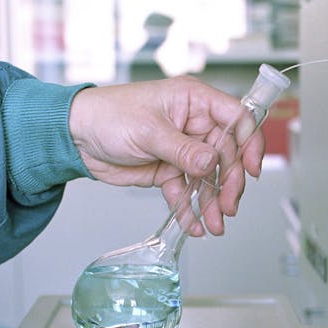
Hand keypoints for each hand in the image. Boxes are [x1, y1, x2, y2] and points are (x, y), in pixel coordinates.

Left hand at [68, 77, 264, 235]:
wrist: (76, 137)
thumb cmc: (107, 115)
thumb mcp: (148, 131)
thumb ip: (184, 150)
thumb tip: (212, 163)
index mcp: (193, 102)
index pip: (237, 118)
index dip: (249, 143)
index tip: (251, 169)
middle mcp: (193, 125)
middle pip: (227, 156)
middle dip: (230, 183)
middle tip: (228, 206)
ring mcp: (183, 150)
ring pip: (209, 179)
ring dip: (213, 203)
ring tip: (214, 224)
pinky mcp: (170, 171)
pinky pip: (186, 192)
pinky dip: (190, 210)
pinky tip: (194, 225)